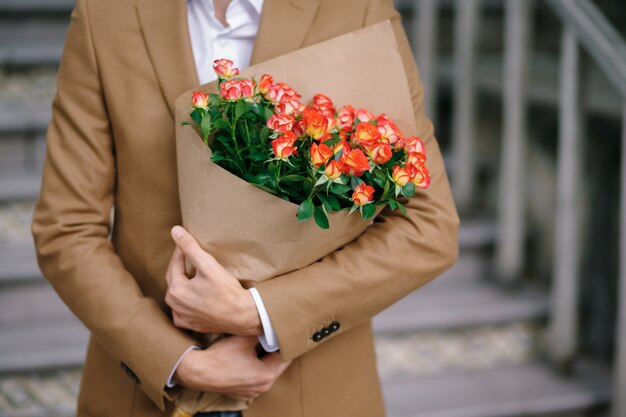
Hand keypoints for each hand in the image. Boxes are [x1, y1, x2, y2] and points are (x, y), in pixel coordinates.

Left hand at [165, 226, 261, 334]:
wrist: (242, 315)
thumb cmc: (226, 291)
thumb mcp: (208, 265)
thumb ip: (190, 247)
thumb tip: (175, 230)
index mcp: (176, 290)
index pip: (175, 264)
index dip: (181, 251)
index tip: (186, 242)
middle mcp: (175, 305)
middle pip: (174, 279)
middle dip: (180, 266)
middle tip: (188, 255)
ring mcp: (183, 317)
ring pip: (177, 295)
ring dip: (182, 284)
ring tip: (190, 274)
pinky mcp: (192, 325)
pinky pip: (182, 312)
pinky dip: (185, 303)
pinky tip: (191, 298)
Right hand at [174, 335, 290, 400]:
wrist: (198, 372)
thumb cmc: (221, 356)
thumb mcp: (244, 338)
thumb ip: (262, 331)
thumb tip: (272, 324)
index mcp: (267, 374)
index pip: (284, 355)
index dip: (284, 342)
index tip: (285, 333)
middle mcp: (262, 387)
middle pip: (277, 365)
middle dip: (276, 351)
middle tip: (275, 337)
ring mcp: (252, 392)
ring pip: (266, 372)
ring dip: (266, 360)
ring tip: (262, 345)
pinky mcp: (242, 393)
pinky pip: (255, 378)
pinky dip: (255, 368)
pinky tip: (249, 357)